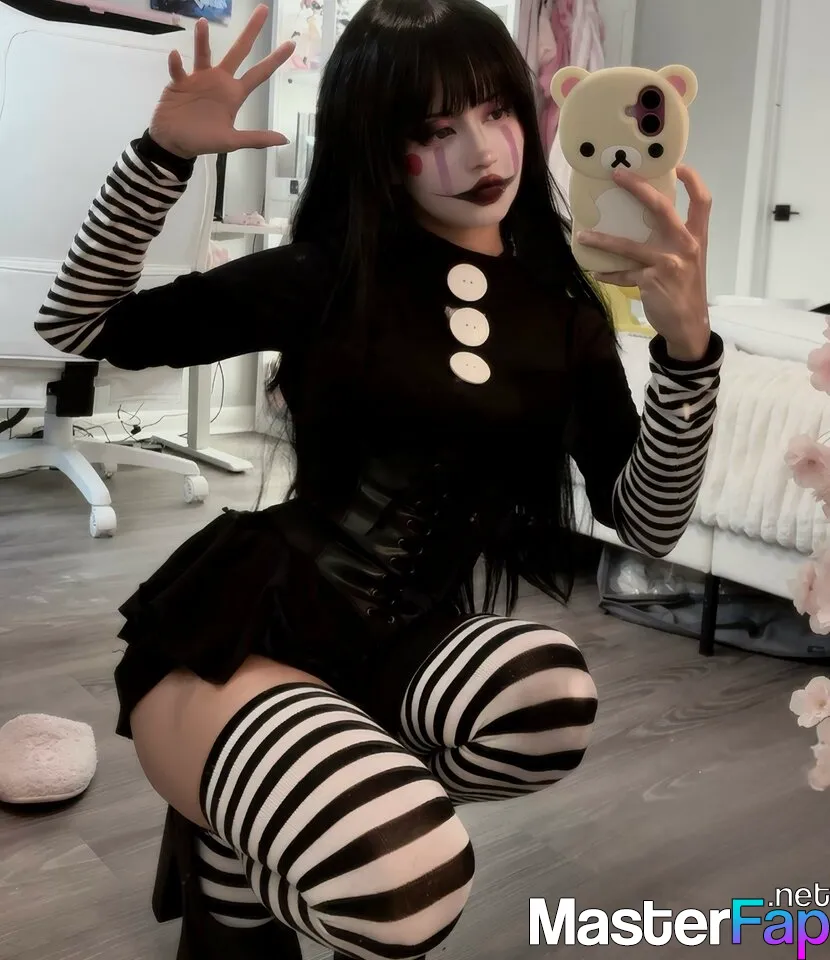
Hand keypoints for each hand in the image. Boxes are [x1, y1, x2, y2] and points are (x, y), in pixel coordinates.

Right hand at [149, 4, 293, 158]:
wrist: (175, 142)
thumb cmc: (204, 141)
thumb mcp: (232, 141)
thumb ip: (257, 138)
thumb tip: (285, 139)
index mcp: (234, 94)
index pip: (258, 74)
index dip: (274, 60)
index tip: (291, 44)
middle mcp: (219, 81)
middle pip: (238, 52)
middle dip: (251, 32)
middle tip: (263, 9)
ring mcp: (199, 79)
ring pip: (204, 54)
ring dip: (202, 40)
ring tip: (202, 23)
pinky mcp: (179, 82)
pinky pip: (179, 70)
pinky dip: (176, 63)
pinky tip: (175, 56)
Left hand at [577, 165, 712, 361]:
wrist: (690, 325)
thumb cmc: (688, 289)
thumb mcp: (690, 261)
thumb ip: (674, 241)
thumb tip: (647, 224)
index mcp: (697, 237)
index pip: (702, 201)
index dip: (692, 180)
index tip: (676, 165)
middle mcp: (685, 245)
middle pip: (662, 208)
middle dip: (638, 188)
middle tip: (617, 175)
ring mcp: (667, 262)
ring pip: (629, 245)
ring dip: (603, 241)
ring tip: (583, 236)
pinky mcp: (650, 280)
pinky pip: (623, 274)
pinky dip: (608, 273)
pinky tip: (596, 272)